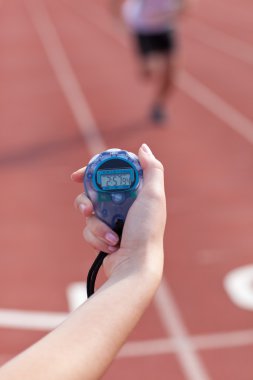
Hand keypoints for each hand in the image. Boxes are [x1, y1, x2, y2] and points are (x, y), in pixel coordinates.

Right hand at [71, 144, 165, 282]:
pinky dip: (97, 238)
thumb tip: (143, 148)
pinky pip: (89, 230)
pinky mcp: (104, 235)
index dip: (92, 171)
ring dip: (97, 226)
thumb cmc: (146, 231)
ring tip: (111, 237)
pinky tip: (111, 246)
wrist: (136, 266)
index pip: (109, 173)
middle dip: (86, 202)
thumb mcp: (153, 196)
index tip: (77, 175)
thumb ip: (151, 169)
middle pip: (92, 192)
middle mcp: (123, 204)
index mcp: (134, 192)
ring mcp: (112, 220)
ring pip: (88, 213)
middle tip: (88, 209)